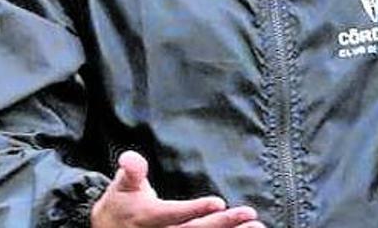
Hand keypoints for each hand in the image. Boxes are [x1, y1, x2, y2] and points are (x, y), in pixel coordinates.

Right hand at [91, 150, 263, 227]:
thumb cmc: (121, 203)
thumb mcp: (123, 185)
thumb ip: (132, 171)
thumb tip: (129, 158)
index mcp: (148, 217)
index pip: (174, 214)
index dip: (195, 209)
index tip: (219, 201)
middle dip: (223, 223)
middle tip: (249, 214)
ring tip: (257, 227)